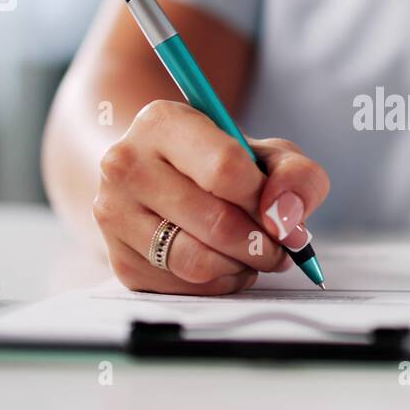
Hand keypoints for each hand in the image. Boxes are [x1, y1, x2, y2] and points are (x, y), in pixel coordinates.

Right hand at [92, 100, 329, 293]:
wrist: (159, 179)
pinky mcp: (119, 260)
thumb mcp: (265, 153)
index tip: (285, 217)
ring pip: (196, 262)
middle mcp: (126, 165)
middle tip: (282, 247)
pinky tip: (226, 264)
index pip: (226, 169)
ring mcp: (115, 215)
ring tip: (254, 254)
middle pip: (215, 222)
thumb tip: (286, 218)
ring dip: (241, 266)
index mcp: (162, 122)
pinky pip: (183, 287)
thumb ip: (294, 175)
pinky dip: (219, 283)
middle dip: (263, 243)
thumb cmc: (219, 163)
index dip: (267, 201)